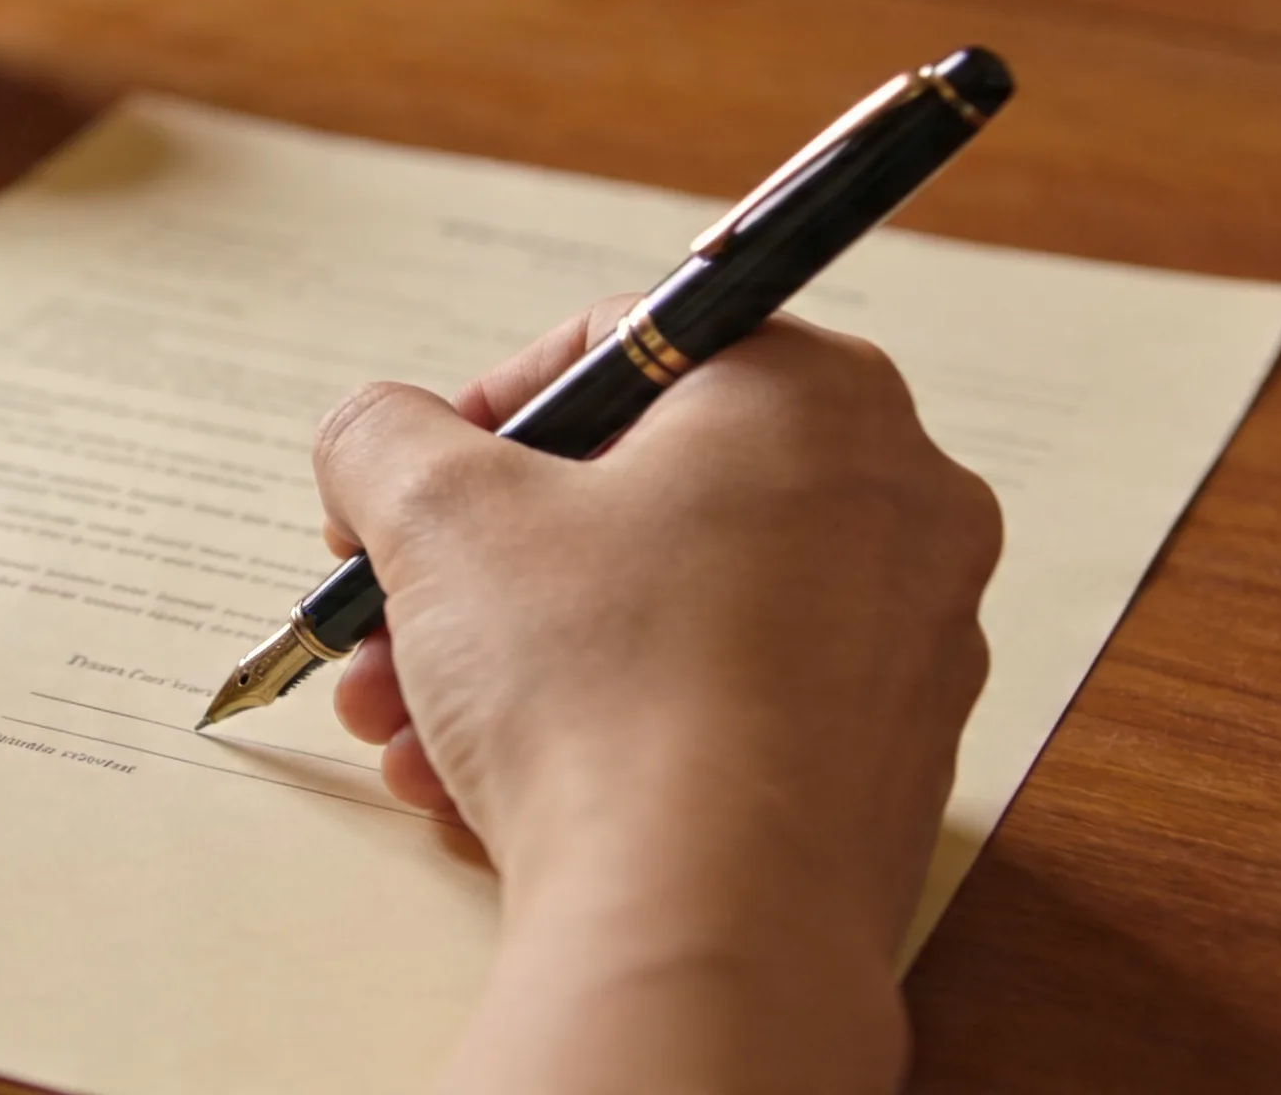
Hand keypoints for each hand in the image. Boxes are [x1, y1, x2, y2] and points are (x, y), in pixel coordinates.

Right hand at [312, 300, 1001, 1093]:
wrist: (707, 933)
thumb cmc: (604, 690)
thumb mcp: (440, 515)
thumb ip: (384, 436)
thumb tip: (377, 438)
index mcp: (816, 398)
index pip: (628, 347)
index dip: (484, 410)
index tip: (412, 483)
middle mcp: (895, 505)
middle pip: (637, 498)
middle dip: (481, 566)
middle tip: (391, 612)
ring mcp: (904, 647)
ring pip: (662, 616)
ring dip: (511, 659)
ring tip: (406, 726)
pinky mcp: (879, 770)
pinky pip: (711, 713)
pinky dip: (597, 733)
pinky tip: (483, 789)